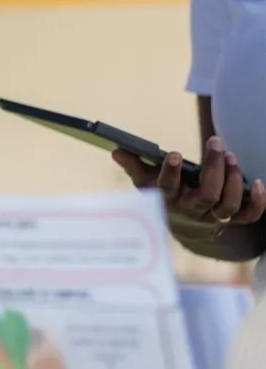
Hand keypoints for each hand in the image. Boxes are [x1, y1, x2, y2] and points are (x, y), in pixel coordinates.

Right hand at [113, 137, 265, 226]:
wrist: (185, 225)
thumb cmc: (165, 195)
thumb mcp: (146, 182)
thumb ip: (134, 165)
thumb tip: (117, 150)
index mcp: (169, 199)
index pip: (168, 188)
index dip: (171, 173)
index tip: (175, 154)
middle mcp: (192, 209)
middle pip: (207, 195)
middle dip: (213, 169)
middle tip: (216, 143)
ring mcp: (214, 216)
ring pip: (228, 204)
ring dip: (234, 180)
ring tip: (232, 157)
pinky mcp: (232, 218)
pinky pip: (249, 215)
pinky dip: (257, 202)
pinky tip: (258, 183)